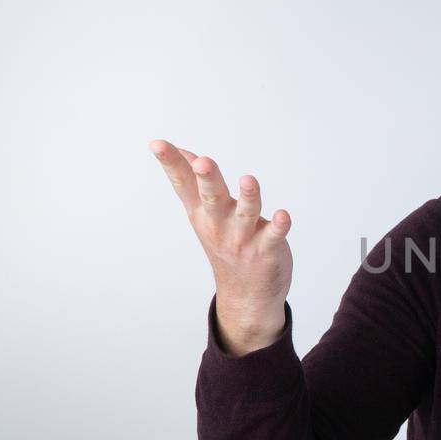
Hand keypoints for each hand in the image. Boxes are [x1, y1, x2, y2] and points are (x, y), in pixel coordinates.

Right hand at [149, 139, 291, 349]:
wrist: (245, 295)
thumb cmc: (224, 243)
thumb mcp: (202, 214)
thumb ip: (193, 182)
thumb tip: (182, 152)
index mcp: (202, 212)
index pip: (183, 184)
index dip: (171, 163)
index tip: (156, 144)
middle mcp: (219, 223)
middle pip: (211, 197)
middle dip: (207, 179)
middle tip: (203, 161)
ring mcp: (242, 238)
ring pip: (245, 213)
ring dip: (247, 197)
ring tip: (248, 180)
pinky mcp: (266, 249)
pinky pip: (273, 236)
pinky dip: (279, 226)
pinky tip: (283, 216)